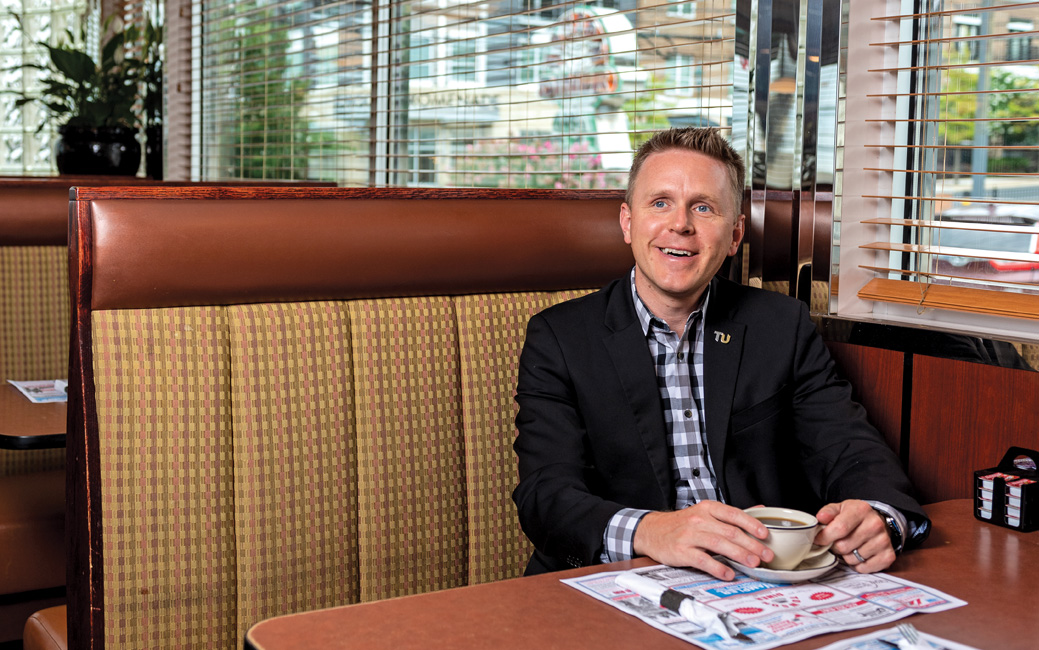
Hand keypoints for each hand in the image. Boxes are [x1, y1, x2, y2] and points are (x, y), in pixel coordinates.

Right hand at [632, 501, 773, 580]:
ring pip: (718, 544)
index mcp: (707, 508)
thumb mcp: (705, 513)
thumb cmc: (682, 524)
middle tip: (766, 555)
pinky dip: (717, 567)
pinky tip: (728, 573)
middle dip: (751, 544)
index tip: (765, 534)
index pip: (733, 514)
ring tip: (753, 563)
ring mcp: (689, 535)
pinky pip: (702, 560)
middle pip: (729, 531)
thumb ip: (731, 515)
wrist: (652, 531)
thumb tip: (759, 510)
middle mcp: (698, 520)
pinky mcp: (681, 551)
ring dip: (738, 554)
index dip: (751, 524)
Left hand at [815, 500, 894, 572]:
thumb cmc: (856, 517)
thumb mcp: (840, 509)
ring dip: (847, 556)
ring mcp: (883, 541)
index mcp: (861, 510)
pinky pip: (863, 568)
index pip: (839, 528)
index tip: (819, 539)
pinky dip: (858, 565)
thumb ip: (828, 512)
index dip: (825, 537)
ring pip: (852, 559)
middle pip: (843, 546)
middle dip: (835, 546)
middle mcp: (875, 525)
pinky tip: (860, 554)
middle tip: (839, 541)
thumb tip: (821, 518)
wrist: (879, 522)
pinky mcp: (888, 556)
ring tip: (851, 546)